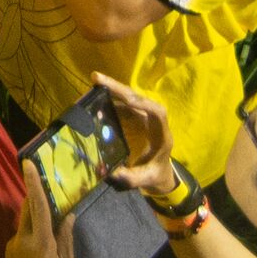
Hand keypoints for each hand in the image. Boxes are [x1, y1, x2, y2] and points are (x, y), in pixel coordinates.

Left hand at [3, 156, 77, 257]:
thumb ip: (66, 239)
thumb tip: (68, 215)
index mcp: (41, 244)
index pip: (36, 206)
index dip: (32, 183)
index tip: (27, 163)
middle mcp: (22, 242)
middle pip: (27, 211)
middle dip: (35, 197)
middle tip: (47, 184)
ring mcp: (12, 249)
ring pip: (25, 224)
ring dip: (35, 217)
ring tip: (52, 215)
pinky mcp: (9, 257)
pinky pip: (21, 236)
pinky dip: (32, 232)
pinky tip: (44, 242)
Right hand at [88, 74, 182, 201]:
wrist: (159, 174)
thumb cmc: (156, 175)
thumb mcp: (146, 180)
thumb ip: (132, 178)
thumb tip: (111, 172)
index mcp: (161, 134)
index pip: (157, 112)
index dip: (142, 103)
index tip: (127, 98)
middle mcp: (153, 121)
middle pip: (138, 99)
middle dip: (119, 88)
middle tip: (97, 78)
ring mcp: (142, 118)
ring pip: (128, 99)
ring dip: (112, 90)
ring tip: (95, 82)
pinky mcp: (133, 119)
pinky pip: (122, 105)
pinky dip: (109, 99)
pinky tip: (96, 96)